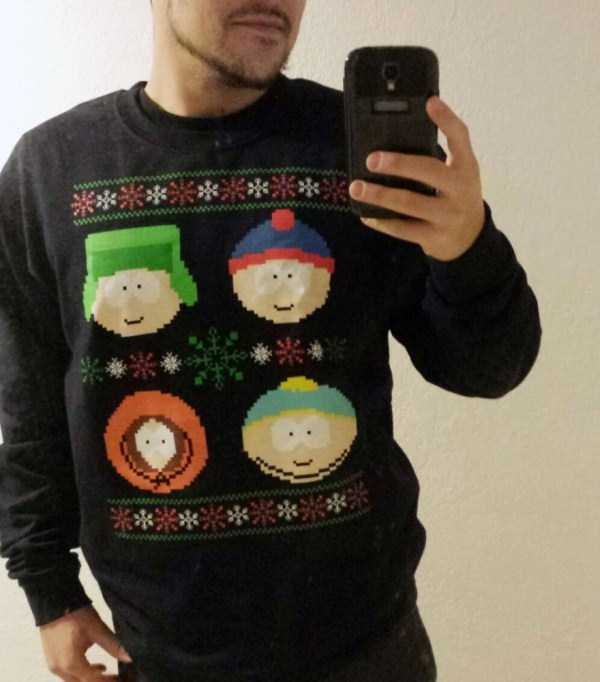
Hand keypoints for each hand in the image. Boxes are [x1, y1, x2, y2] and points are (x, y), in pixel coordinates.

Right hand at [39, 604, 131, 680]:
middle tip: (115, 676)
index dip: (108, 681)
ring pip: (75, 680)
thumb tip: (130, 656)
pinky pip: (68, 674)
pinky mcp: (52, 659)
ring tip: (107, 670)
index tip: (120, 679)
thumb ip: (114, 645)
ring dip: (91, 678)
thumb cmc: (75, 614)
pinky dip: (82, 672)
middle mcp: (59, 669)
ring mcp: (53, 665)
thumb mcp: (97, 629)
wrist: (54, 601)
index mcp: (70, 664)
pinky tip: (95, 665)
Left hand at [348, 96, 485, 261]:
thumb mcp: (456, 173)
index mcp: (466, 166)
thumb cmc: (455, 196)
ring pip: (410, 203)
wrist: (469, 238)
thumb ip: (434, 157)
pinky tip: (366, 214)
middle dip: (398, 164)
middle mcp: (461, 189)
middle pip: (428, 171)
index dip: (446, 119)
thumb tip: (390, 143)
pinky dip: (382, 221)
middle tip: (371, 160)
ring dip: (380, 195)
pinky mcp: (435, 237)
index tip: (429, 102)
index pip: (460, 137)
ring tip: (357, 188)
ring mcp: (448, 215)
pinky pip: (403, 229)